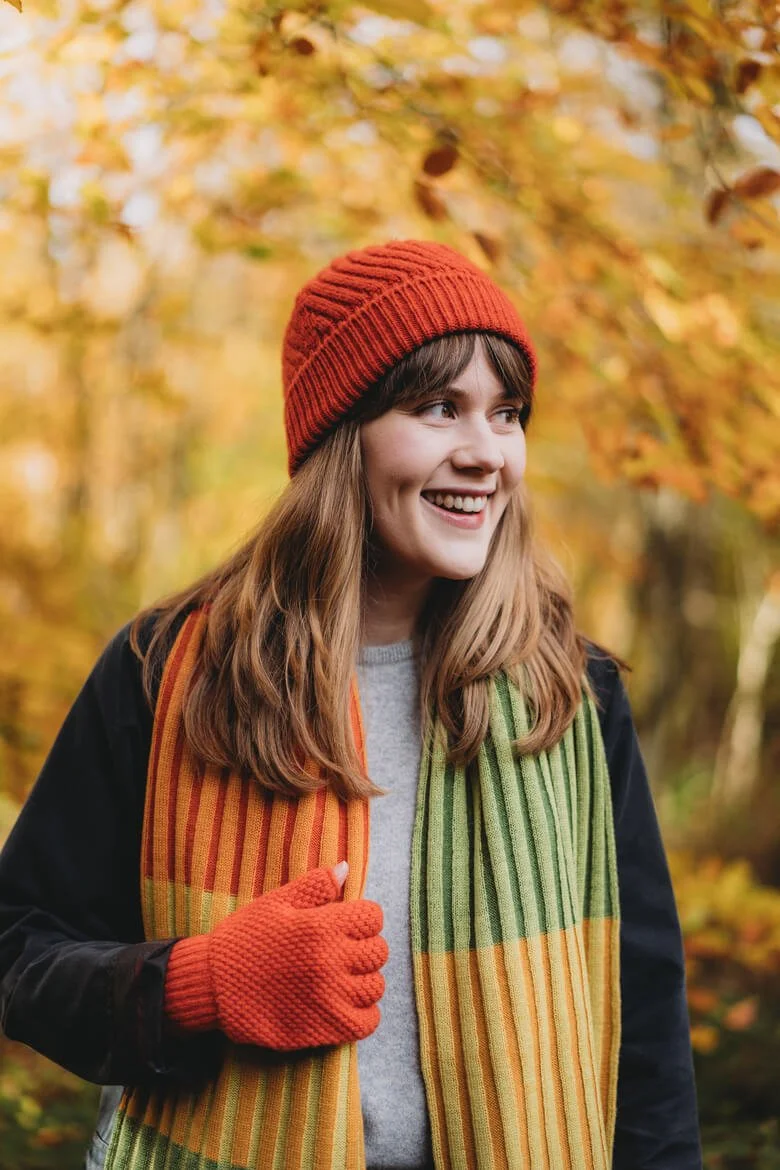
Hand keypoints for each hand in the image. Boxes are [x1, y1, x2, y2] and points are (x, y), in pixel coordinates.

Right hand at [164, 862, 388, 1050]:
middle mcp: (331, 961)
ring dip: (363, 980)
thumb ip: (315, 886)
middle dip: (364, 947)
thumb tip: (346, 868)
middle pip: (377, 952)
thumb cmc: (243, 939)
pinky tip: (344, 1003)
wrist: (212, 986)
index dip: (362, 918)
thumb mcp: (276, 903)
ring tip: (342, 977)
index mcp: (322, 926)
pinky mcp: (325, 1028)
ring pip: (375, 986)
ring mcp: (330, 997)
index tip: (346, 924)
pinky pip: (366, 1021)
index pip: (373, 917)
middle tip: (342, 951)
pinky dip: (363, 1013)